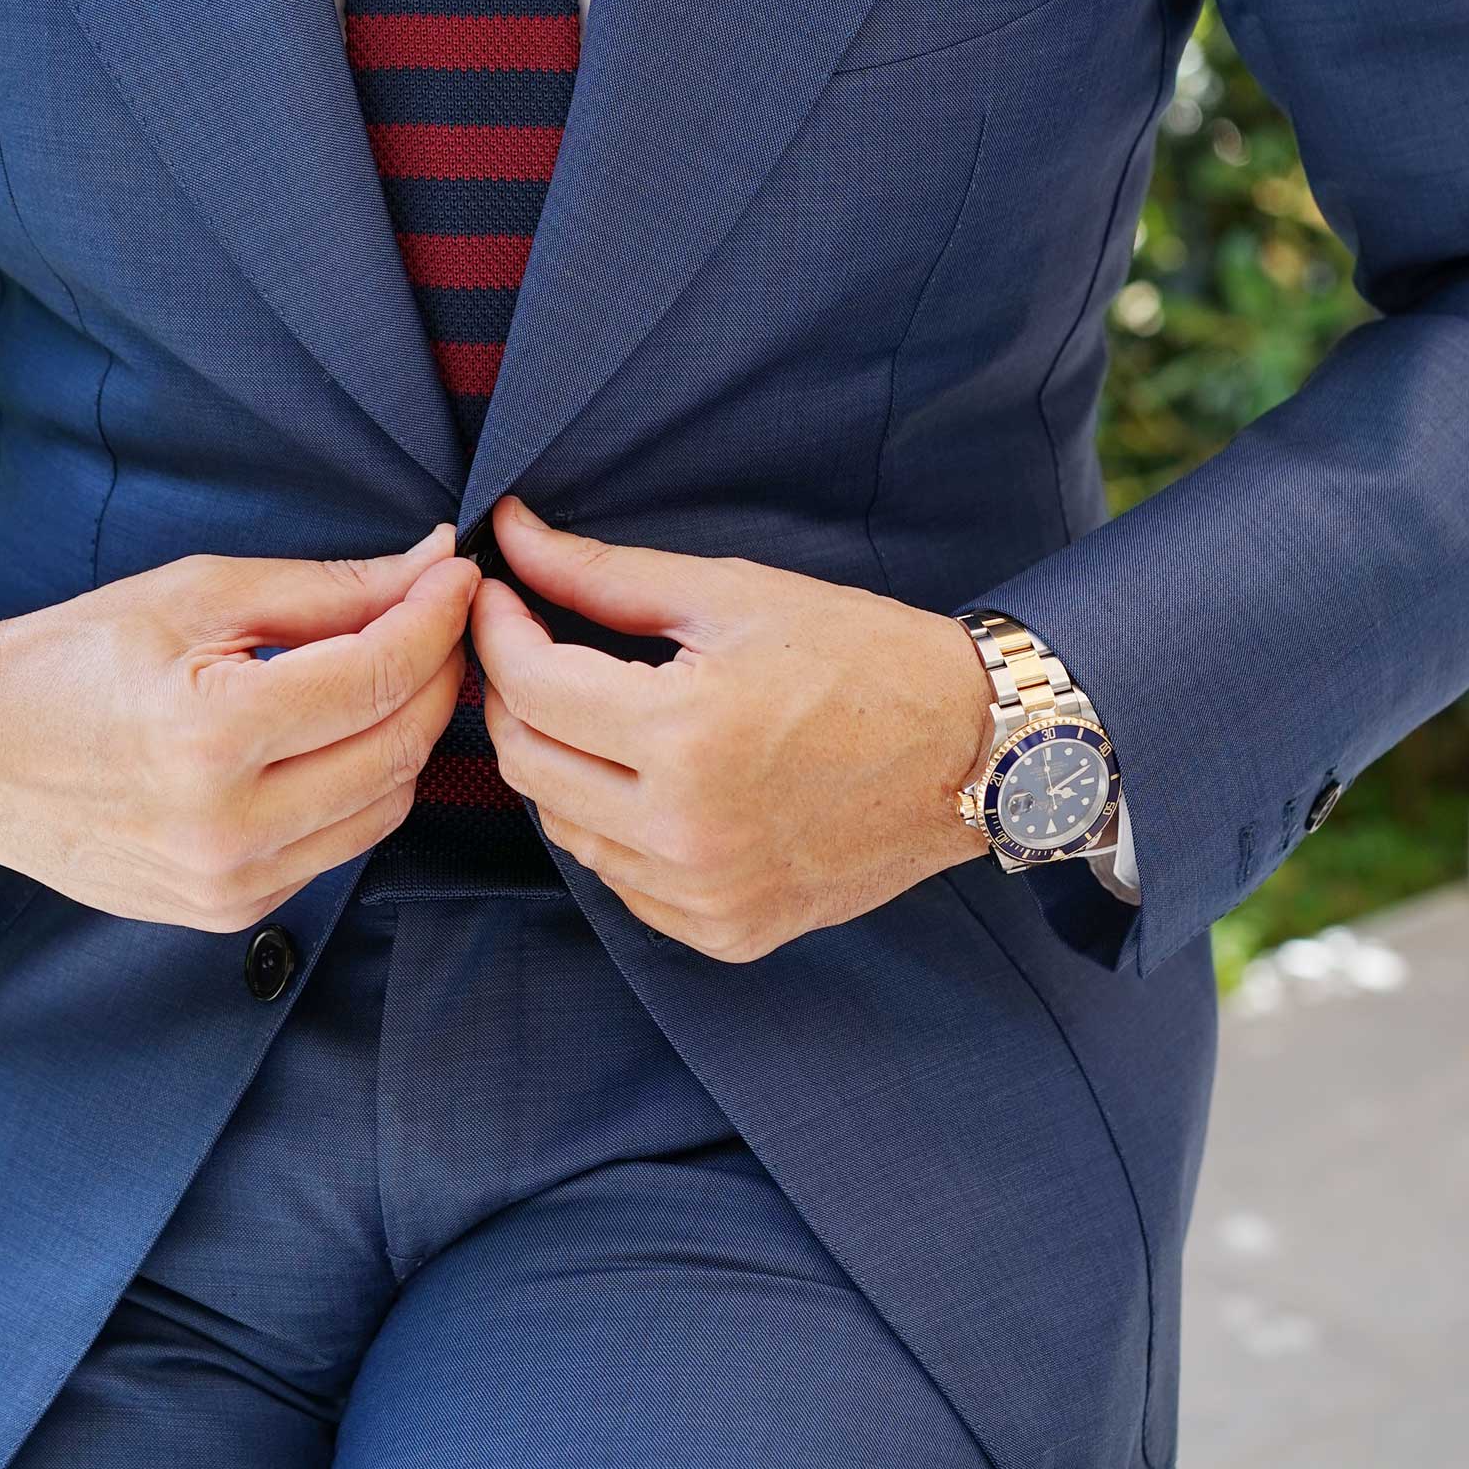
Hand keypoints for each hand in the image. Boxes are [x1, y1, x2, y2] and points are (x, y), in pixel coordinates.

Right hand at [0, 524, 478, 930]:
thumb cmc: (74, 657)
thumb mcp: (193, 595)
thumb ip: (324, 589)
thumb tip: (430, 565)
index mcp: (209, 733)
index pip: (378, 674)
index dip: (437, 617)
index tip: (458, 574)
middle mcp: (225, 825)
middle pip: (399, 746)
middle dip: (438, 672)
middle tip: (439, 616)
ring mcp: (228, 882)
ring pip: (386, 804)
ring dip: (409, 733)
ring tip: (394, 669)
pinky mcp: (228, 911)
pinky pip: (340, 844)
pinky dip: (362, 785)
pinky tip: (340, 735)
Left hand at [471, 496, 990, 961]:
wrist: (971, 753)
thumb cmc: (861, 659)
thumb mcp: (733, 596)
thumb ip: (605, 575)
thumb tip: (514, 536)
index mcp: (686, 735)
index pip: (530, 687)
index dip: (498, 631)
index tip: (501, 595)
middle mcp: (684, 831)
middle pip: (527, 763)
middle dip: (512, 695)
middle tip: (534, 646)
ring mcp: (703, 896)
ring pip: (563, 827)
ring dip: (559, 761)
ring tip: (597, 709)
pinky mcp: (723, 932)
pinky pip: (619, 879)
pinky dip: (611, 825)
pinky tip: (648, 778)